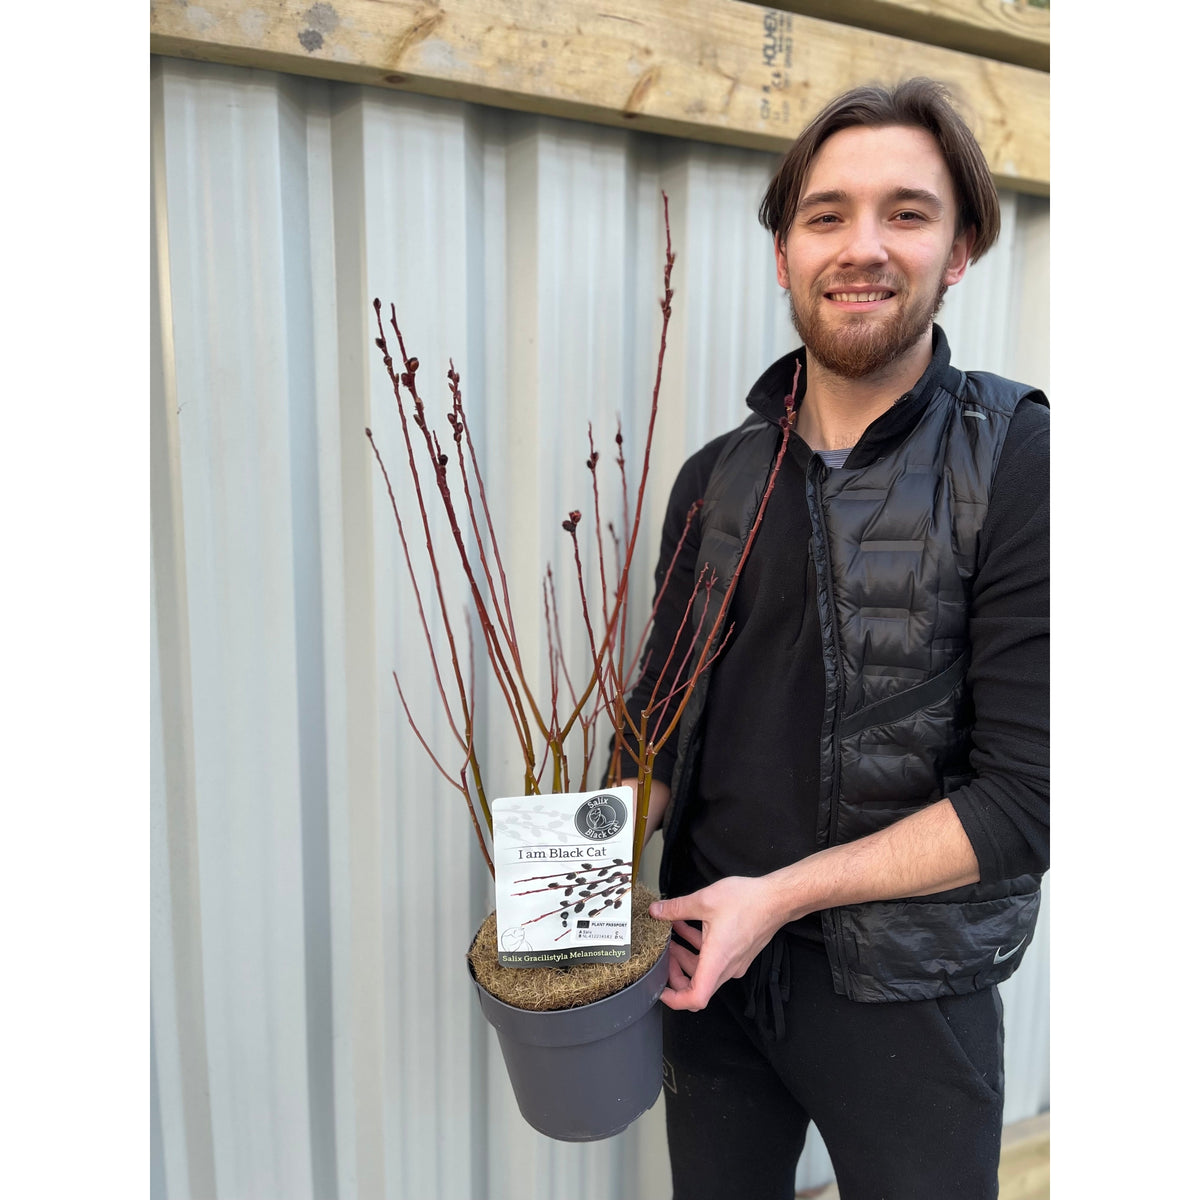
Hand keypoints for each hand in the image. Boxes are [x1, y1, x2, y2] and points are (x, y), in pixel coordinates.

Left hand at [649, 875, 785, 1010]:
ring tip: (672, 933)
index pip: (696, 999)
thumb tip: (656, 911)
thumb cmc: (748, 901)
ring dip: (686, 956)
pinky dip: (700, 948)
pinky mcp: (739, 954)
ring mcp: (735, 963)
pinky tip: (689, 926)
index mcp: (717, 960)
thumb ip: (676, 908)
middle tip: (663, 954)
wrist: (776, 899)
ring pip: (704, 971)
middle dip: (675, 972)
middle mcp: (728, 968)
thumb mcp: (704, 900)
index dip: (675, 1000)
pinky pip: (715, 961)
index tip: (660, 990)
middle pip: (696, 986)